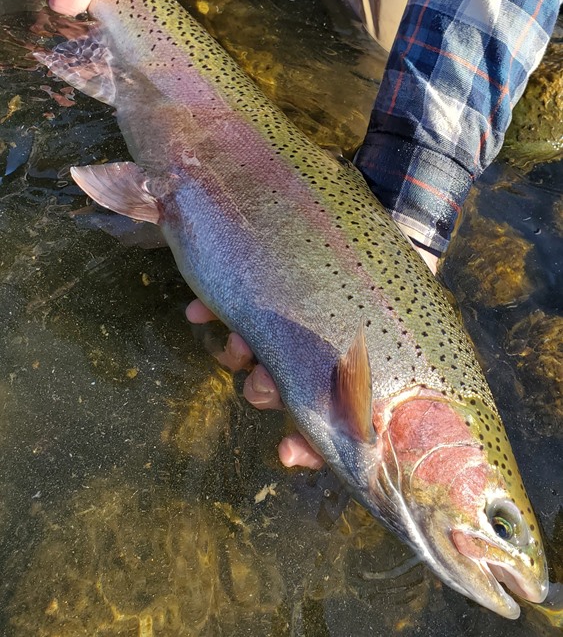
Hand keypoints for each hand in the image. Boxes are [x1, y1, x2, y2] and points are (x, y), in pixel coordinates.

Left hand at [186, 226, 436, 470]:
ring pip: (248, 355)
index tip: (287, 450)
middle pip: (275, 390)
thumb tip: (354, 418)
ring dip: (237, 355)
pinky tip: (197, 313)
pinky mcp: (259, 290)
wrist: (387, 236)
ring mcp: (281, 327)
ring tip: (238, 343)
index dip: (303, 446)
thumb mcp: (399, 333)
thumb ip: (383, 373)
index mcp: (340, 376)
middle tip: (266, 380)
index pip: (322, 425)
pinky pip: (226, 308)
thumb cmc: (393, 291)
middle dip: (265, 390)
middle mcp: (308, 358)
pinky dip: (210, 313)